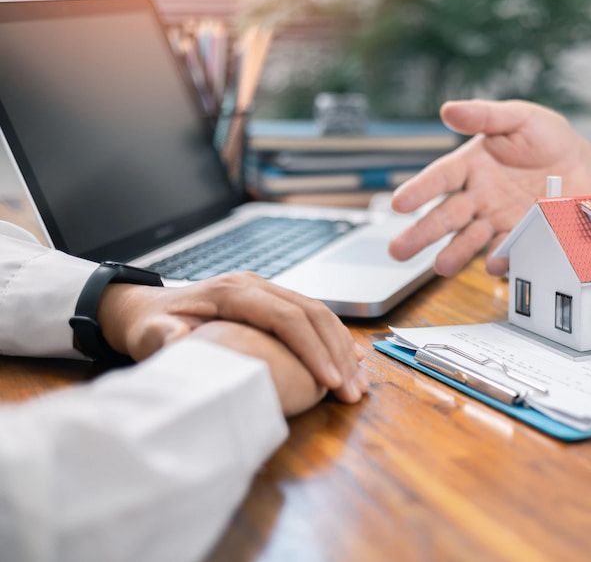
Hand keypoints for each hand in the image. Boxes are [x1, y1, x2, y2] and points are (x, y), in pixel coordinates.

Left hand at [97, 272, 368, 402]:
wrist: (147, 309)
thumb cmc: (150, 325)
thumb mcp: (148, 333)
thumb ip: (163, 335)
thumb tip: (178, 338)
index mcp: (232, 291)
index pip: (286, 317)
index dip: (312, 349)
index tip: (329, 382)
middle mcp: (255, 285)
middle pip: (312, 313)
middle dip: (338, 354)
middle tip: (353, 391)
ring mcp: (267, 291)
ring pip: (319, 314)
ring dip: (342, 349)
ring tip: (357, 385)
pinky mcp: (273, 303)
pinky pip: (312, 318)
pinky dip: (334, 341)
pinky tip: (351, 363)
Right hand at [389, 99, 590, 276]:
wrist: (585, 165)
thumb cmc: (547, 138)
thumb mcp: (519, 117)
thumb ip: (485, 115)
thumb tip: (448, 109)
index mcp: (471, 166)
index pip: (439, 179)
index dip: (419, 190)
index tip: (399, 204)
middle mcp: (478, 196)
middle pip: (445, 216)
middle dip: (421, 233)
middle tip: (397, 250)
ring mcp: (497, 219)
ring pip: (469, 239)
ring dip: (454, 253)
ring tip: (440, 266)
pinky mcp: (521, 235)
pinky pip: (506, 248)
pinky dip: (499, 257)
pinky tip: (491, 263)